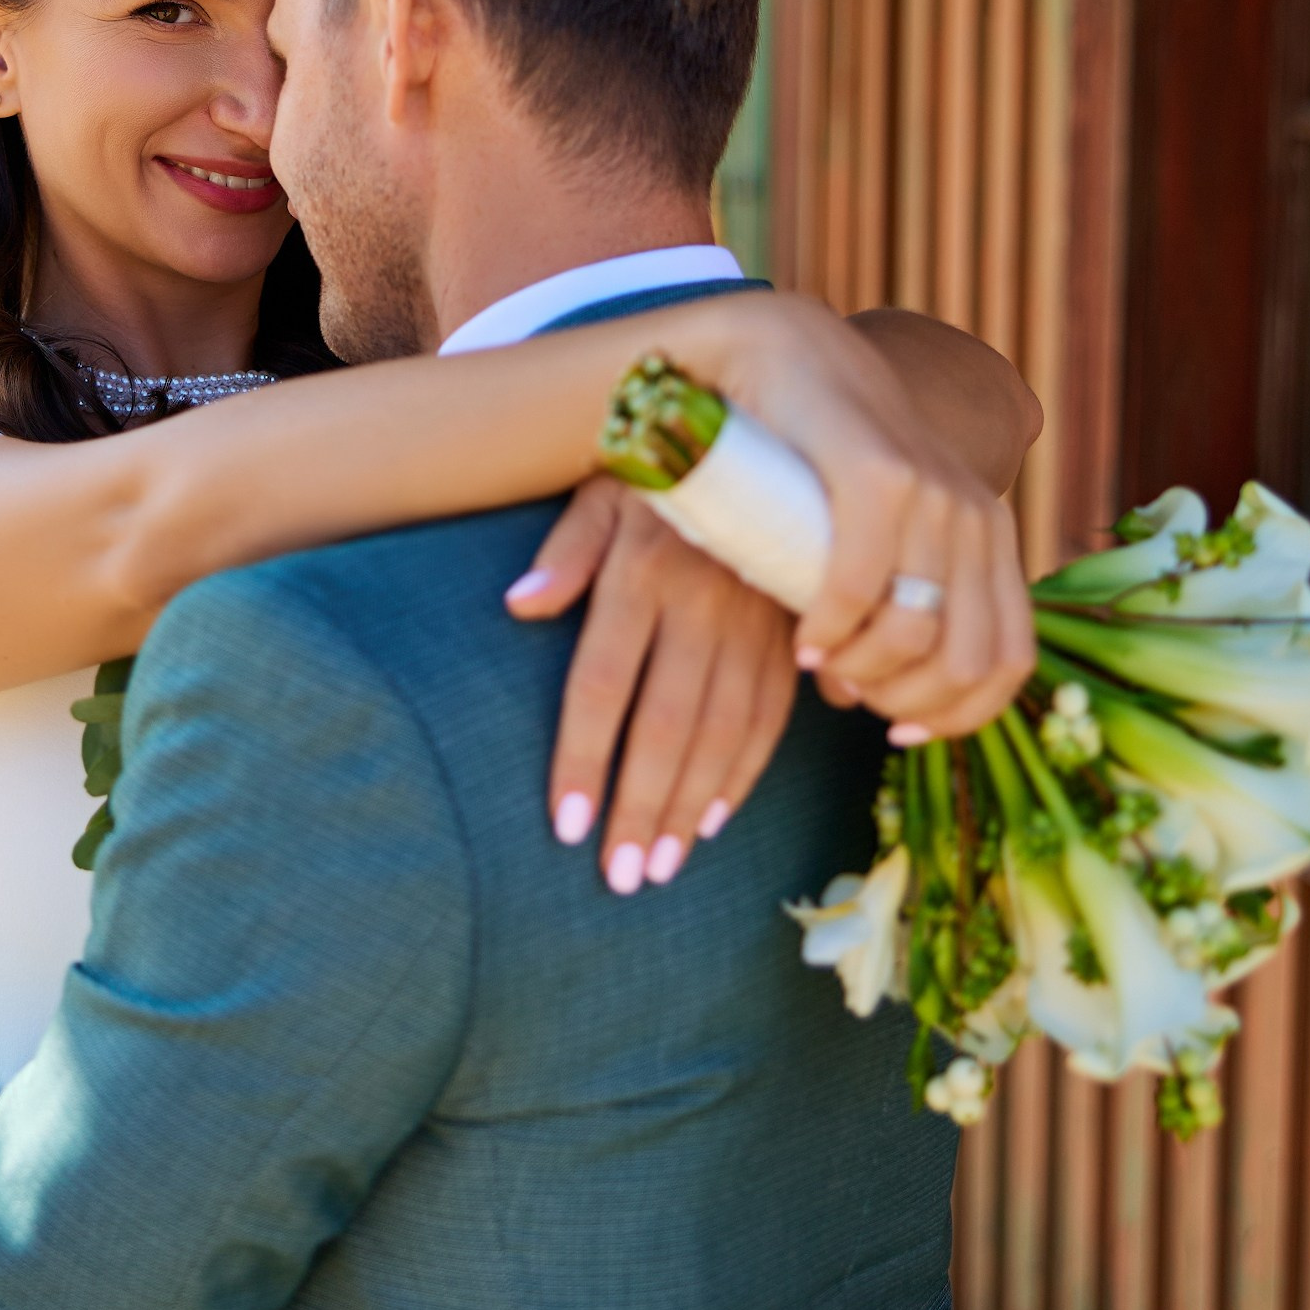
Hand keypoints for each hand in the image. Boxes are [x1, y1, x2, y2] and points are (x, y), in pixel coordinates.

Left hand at [510, 480, 797, 884]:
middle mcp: (702, 603)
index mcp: (643, 570)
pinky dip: (745, 773)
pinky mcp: (792, 633)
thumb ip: (565, 550)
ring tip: (661, 867)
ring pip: (724, 732)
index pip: (604, 684)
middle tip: (619, 878)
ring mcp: (755, 622)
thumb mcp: (602, 487)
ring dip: (691, 805)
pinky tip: (715, 819)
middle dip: (642, 807)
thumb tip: (518, 605)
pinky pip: (773, 715)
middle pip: (667, 724)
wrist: (768, 432)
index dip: (585, 759)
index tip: (567, 827)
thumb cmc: (659, 467)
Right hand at [674, 293, 1035, 739]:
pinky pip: (863, 585)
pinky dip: (832, 631)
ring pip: (918, 632)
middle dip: (903, 702)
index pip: (1010, 661)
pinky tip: (805, 641)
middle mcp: (977, 514)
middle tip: (845, 691)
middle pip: (967, 661)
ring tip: (820, 661)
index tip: (893, 732)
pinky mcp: (877, 472)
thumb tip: (865, 707)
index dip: (958, 717)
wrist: (776, 350)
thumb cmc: (813, 461)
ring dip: (862, 671)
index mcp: (989, 536)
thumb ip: (886, 612)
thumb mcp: (873, 542)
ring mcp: (933, 490)